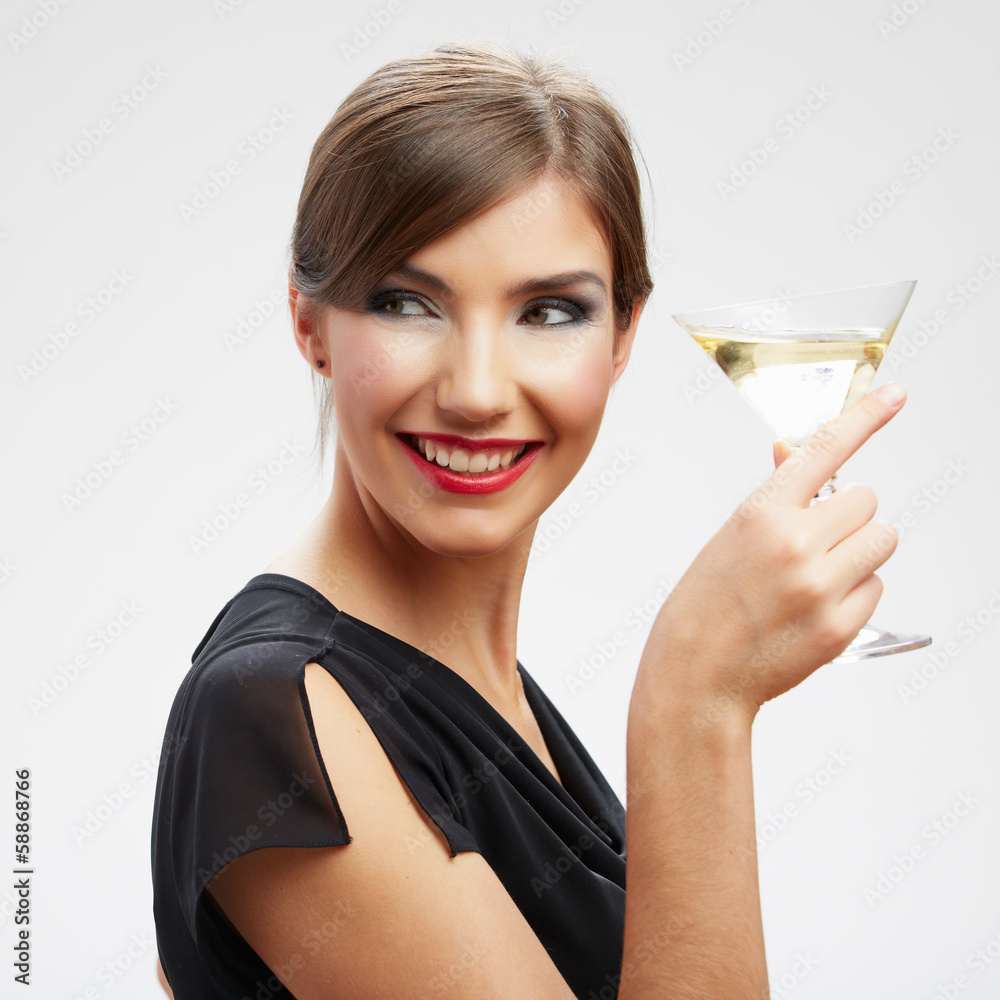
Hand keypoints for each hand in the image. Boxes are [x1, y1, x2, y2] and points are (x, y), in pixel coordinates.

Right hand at [637, 383, 906, 725]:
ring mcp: (820, 586)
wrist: (696, 675)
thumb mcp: (729, 538)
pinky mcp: (840, 625)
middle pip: (867, 502)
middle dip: (849, 517)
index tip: (895, 395)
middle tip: (817, 542)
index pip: (824, 450)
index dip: (866, 416)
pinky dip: (854, 594)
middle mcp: (795, 543)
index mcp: (760, 513)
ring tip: (817, 576)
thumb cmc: (703, 607)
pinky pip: (876, 587)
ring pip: (881, 541)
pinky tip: (815, 608)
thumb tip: (796, 453)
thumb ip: (774, 497)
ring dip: (859, 552)